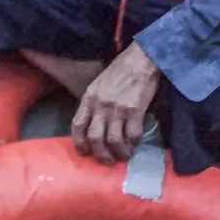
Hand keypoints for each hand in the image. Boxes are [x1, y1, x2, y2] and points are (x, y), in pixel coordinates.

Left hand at [71, 41, 160, 164]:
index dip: (79, 143)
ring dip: (120, 152)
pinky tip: (137, 142)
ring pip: (114, 140)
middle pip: (95, 138)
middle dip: (100, 154)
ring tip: (124, 156)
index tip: (85, 152)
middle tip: (107, 160)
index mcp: (89, 98)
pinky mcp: (135, 110)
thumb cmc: (121, 70)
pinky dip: (135, 142)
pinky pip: (133, 134)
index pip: (77, 125)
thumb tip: (96, 123)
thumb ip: (95, 102)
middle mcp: (101, 105)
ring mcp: (118, 108)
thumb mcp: (99, 84)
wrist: (141, 59)